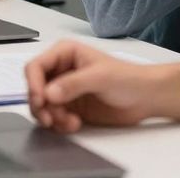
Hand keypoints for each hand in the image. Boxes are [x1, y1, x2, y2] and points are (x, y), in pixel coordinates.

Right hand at [26, 40, 155, 131]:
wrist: (146, 98)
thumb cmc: (127, 78)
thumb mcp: (100, 77)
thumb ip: (73, 84)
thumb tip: (49, 94)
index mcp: (64, 54)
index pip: (36, 67)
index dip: (33, 84)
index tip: (40, 101)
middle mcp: (60, 71)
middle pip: (35, 88)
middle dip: (40, 106)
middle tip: (51, 119)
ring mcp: (64, 90)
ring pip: (42, 106)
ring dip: (51, 117)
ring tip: (70, 123)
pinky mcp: (70, 107)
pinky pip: (53, 117)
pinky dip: (59, 124)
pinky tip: (75, 124)